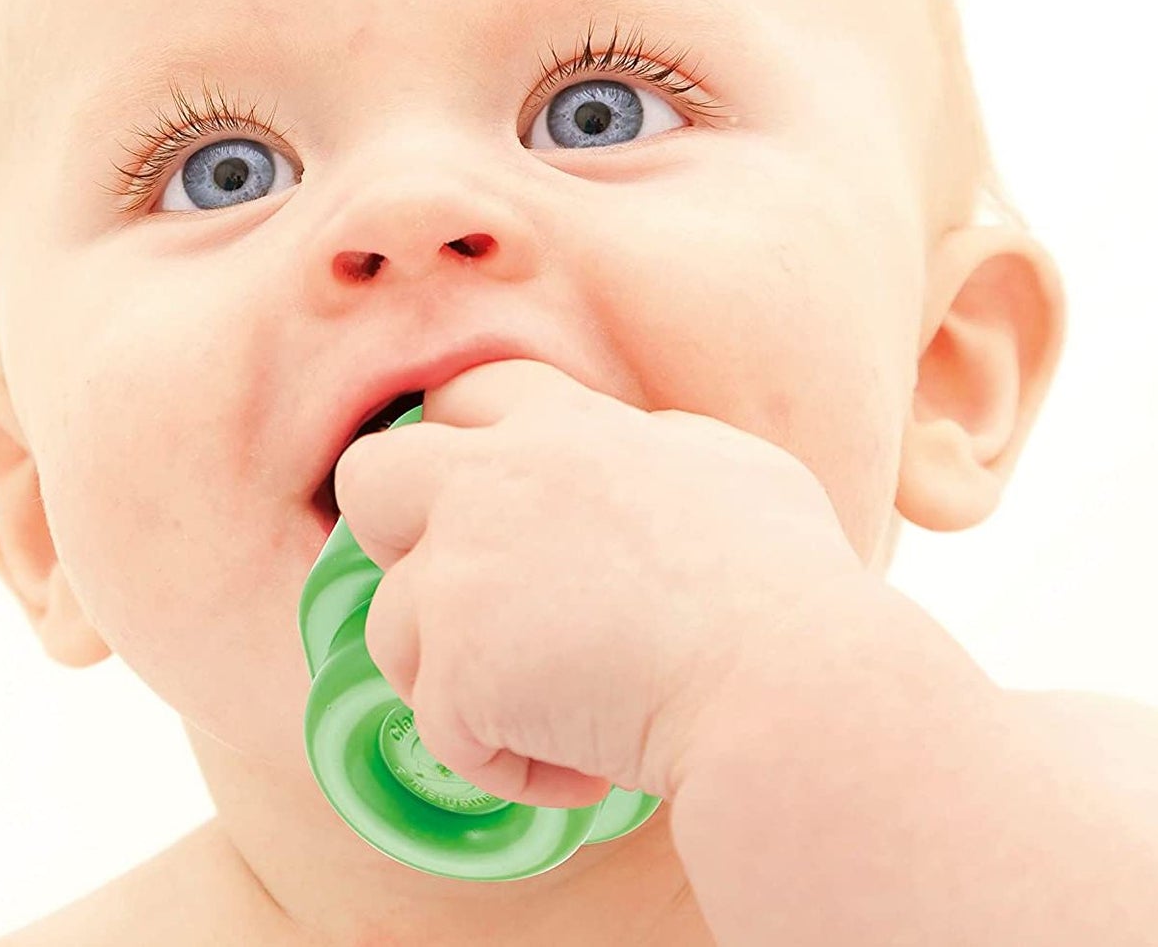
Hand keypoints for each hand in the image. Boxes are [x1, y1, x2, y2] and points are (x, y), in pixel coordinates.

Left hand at [333, 359, 866, 808]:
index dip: (467, 452)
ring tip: (562, 708)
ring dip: (462, 677)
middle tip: (476, 602)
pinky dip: (509, 761)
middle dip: (397, 539)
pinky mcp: (454, 667)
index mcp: (565, 427)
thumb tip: (645, 454)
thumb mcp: (734, 468)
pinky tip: (588, 761)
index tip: (501, 513)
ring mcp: (463, 571)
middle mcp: (494, 479)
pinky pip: (442, 730)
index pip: (467, 396)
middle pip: (369, 479)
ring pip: (393, 626)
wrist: (785, 676)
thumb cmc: (788, 580)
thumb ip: (659, 450)